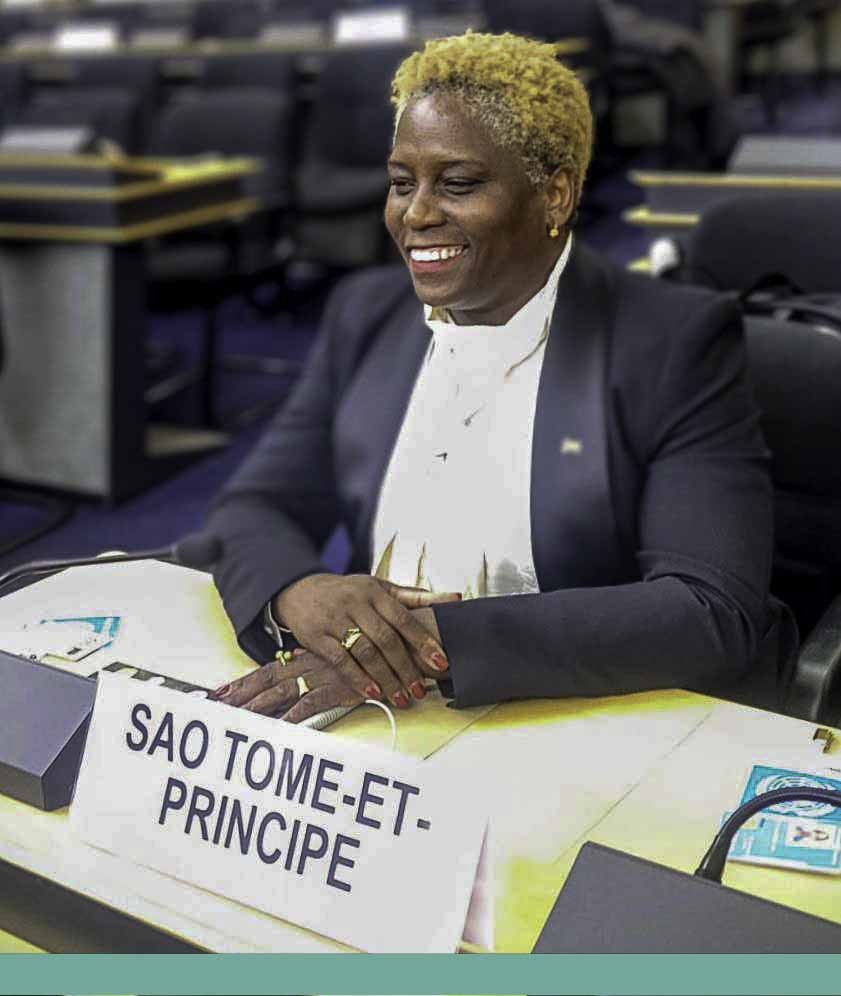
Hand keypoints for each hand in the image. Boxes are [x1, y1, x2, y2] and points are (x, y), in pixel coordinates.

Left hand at [209, 649, 364, 723]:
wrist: (393, 646)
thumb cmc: (364, 654)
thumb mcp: (331, 655)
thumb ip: (309, 660)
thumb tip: (288, 662)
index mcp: (303, 659)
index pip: (264, 671)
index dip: (241, 683)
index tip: (218, 694)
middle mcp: (307, 666)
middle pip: (265, 681)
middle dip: (239, 695)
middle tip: (215, 707)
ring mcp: (320, 677)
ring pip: (281, 693)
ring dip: (258, 707)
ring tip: (237, 719)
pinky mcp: (336, 689)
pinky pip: (310, 704)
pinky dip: (294, 717)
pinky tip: (279, 727)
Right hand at [273, 573, 457, 707]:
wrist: (301, 591)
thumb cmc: (349, 592)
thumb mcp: (380, 587)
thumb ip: (416, 596)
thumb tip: (455, 598)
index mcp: (375, 592)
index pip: (404, 618)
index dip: (424, 641)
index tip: (441, 661)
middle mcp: (356, 604)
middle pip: (386, 639)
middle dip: (406, 668)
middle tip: (421, 689)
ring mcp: (335, 621)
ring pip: (365, 652)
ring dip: (386, 678)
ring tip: (402, 698)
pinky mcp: (318, 638)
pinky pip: (341, 661)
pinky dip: (358, 679)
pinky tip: (374, 693)